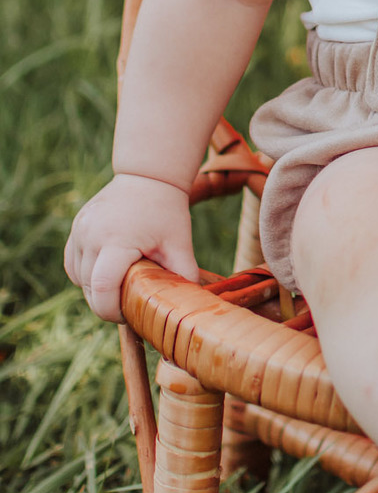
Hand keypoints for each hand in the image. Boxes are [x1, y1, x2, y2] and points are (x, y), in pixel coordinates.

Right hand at [64, 173, 198, 322]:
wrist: (148, 176)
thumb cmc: (167, 211)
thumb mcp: (180, 243)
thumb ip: (183, 274)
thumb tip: (188, 305)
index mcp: (116, 240)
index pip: (102, 288)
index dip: (111, 311)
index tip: (129, 316)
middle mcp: (91, 235)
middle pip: (89, 287)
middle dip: (106, 304)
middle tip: (129, 305)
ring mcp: (80, 230)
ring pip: (79, 278)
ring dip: (96, 290)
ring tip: (121, 286)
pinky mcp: (76, 228)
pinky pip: (73, 264)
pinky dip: (86, 275)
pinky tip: (106, 273)